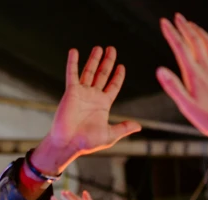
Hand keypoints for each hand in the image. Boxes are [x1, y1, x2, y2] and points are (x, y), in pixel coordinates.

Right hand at [32, 47, 140, 173]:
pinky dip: (73, 63)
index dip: (118, 76)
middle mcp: (93, 96)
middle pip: (102, 74)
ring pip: (89, 71)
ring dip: (94, 59)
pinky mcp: (71, 91)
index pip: (113, 86)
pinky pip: (72, 74)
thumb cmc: (86, 142)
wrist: (68, 143)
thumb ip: (123, 128)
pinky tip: (74, 51)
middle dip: (107, 62)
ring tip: (99, 48)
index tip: (121, 66)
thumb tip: (139, 126)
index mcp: (103, 104)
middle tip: (112, 49)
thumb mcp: (109, 135)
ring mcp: (81, 92)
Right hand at [156, 14, 207, 139]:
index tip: (163, 22)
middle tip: (176, 16)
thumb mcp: (186, 106)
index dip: (171, 33)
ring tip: (191, 24)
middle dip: (184, 27)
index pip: (181, 48)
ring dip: (199, 31)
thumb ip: (173, 87)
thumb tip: (159, 69)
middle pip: (195, 41)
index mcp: (194, 74)